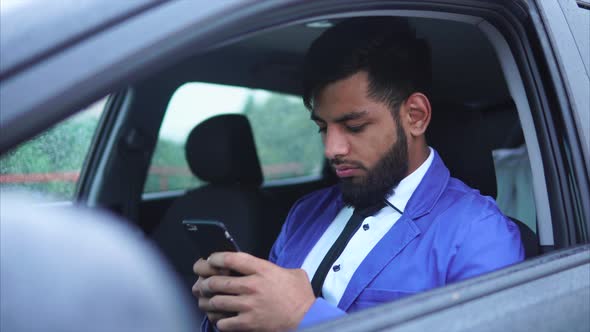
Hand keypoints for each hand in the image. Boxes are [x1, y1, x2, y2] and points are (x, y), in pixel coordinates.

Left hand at [196, 252, 314, 331]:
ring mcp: (249, 305)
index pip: (231, 259)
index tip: (210, 260)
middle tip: (202, 284)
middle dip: (205, 283)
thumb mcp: (293, 273)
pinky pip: (223, 323)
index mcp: (262, 270)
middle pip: (217, 281)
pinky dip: (218, 322)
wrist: (307, 319)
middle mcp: (252, 286)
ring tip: (205, 302)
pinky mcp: (248, 323)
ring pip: (216, 302)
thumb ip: (276, 267)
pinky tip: (219, 320)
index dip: (216, 258)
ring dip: (207, 302)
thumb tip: (266, 268)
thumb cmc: (301, 297)